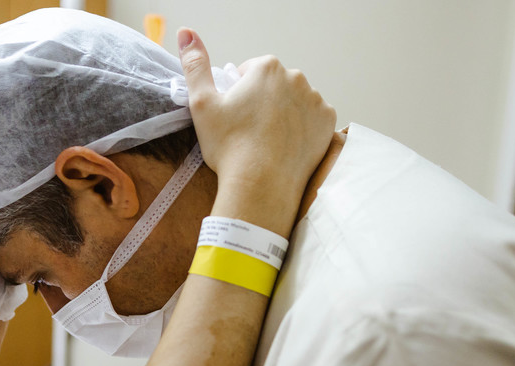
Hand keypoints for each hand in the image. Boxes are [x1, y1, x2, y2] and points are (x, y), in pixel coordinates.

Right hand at [177, 28, 335, 235]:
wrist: (261, 185)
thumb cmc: (229, 146)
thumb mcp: (202, 104)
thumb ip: (195, 64)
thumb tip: (186, 31)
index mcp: (267, 67)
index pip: (250, 73)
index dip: (238, 95)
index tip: (233, 118)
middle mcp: (296, 77)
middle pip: (274, 86)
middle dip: (263, 103)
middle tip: (248, 132)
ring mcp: (316, 100)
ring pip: (294, 102)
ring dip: (283, 115)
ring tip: (267, 142)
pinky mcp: (328, 123)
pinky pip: (313, 120)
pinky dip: (301, 130)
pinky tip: (285, 146)